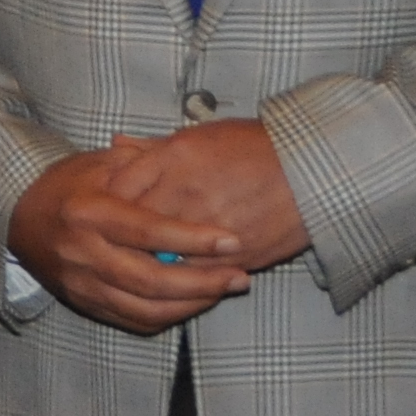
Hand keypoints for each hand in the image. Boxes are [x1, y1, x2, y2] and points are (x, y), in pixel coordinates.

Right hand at [6, 143, 252, 333]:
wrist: (16, 218)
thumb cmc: (69, 185)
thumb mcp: (100, 163)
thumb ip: (144, 167)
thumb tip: (191, 176)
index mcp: (89, 213)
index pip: (148, 232)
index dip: (193, 239)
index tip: (232, 240)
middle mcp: (83, 253)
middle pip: (150, 280)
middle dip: (202, 283)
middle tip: (240, 276)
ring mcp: (81, 283)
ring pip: (144, 309)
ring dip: (190, 305)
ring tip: (223, 291)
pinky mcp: (82, 303)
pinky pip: (131, 321)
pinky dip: (167, 318)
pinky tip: (192, 304)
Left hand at [120, 120, 308, 271]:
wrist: (314, 168)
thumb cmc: (254, 146)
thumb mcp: (200, 135)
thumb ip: (154, 146)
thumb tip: (115, 144)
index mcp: (175, 157)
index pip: (118, 188)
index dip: (105, 205)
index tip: (101, 214)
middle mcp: (187, 191)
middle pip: (133, 228)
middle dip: (119, 240)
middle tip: (107, 249)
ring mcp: (210, 225)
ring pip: (161, 257)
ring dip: (147, 265)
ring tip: (137, 268)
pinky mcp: (235, 253)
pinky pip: (196, 275)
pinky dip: (182, 280)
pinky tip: (174, 280)